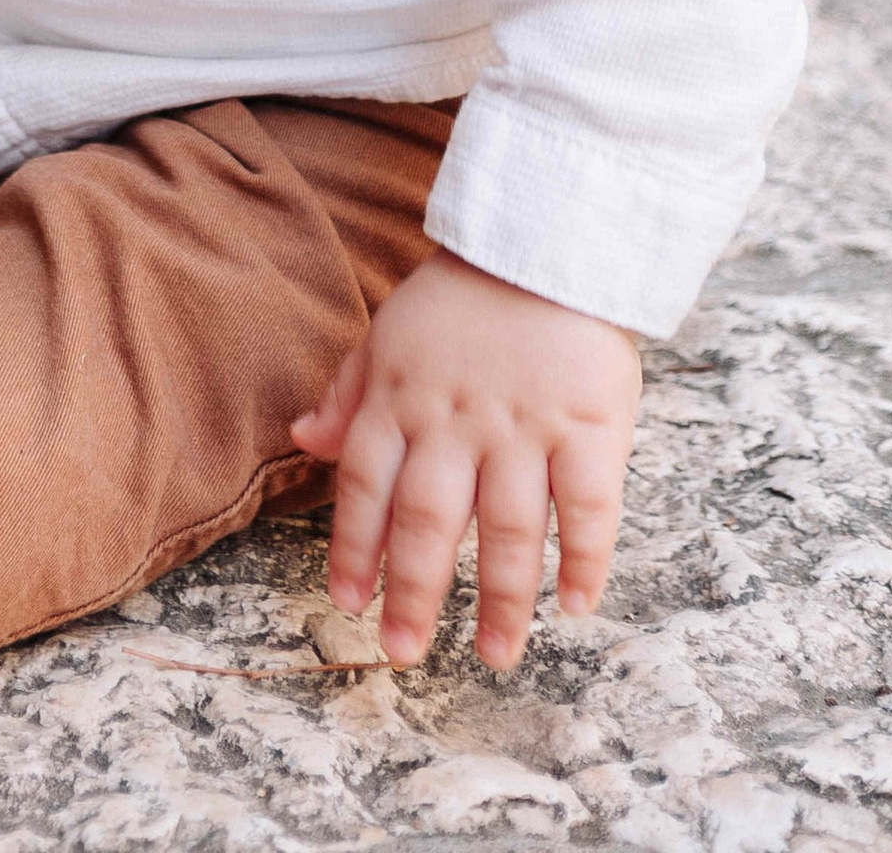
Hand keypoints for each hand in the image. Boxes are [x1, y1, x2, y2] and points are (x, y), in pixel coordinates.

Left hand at [291, 249, 639, 669]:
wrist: (547, 237)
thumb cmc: (464, 295)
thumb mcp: (391, 332)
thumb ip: (350, 391)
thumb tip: (302, 437)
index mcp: (403, 398)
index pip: (367, 485)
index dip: (354, 546)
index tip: (347, 602)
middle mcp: (457, 420)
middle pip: (429, 521)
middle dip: (413, 593)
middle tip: (403, 652)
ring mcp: (525, 426)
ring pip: (508, 529)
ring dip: (501, 600)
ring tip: (494, 654)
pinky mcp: (589, 425)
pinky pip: (588, 506)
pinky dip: (585, 560)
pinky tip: (577, 606)